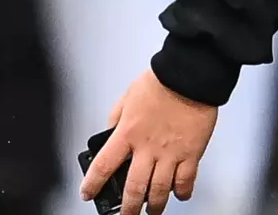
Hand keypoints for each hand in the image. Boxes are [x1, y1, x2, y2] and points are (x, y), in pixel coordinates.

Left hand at [81, 69, 216, 214]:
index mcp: (128, 132)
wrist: (187, 76)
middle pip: (134, 188)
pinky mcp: (191, 154)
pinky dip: (182, 193)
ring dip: (154, 206)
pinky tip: (179, 194)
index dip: (93, 183)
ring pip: (159, 191)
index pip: (104, 165)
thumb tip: (110, 133)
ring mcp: (170, 153)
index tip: (87, 193)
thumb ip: (116, 118)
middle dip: (128, 208)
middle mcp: (147, 147)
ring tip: (152, 210)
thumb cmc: (159, 82)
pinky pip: (186, 181)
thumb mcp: (127, 97)